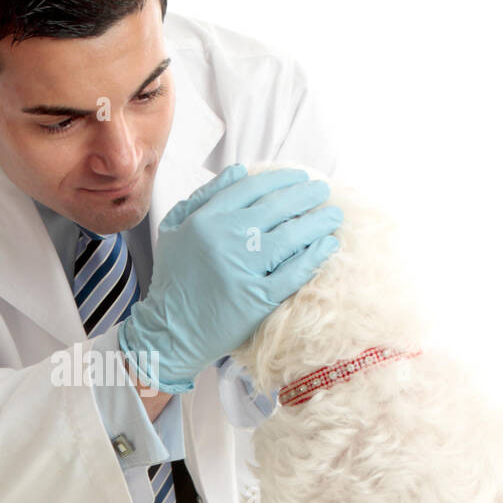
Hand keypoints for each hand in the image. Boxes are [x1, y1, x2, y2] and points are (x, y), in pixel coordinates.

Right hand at [118, 163, 342, 391]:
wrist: (170, 331)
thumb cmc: (173, 279)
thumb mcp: (174, 229)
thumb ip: (203, 197)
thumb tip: (239, 170)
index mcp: (205, 219)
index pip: (252, 187)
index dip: (281, 178)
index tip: (299, 177)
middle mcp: (224, 238)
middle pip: (277, 207)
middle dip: (306, 195)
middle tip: (323, 191)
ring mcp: (242, 268)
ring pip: (291, 236)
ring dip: (317, 222)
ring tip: (333, 216)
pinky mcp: (257, 298)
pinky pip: (294, 271)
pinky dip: (315, 256)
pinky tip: (328, 245)